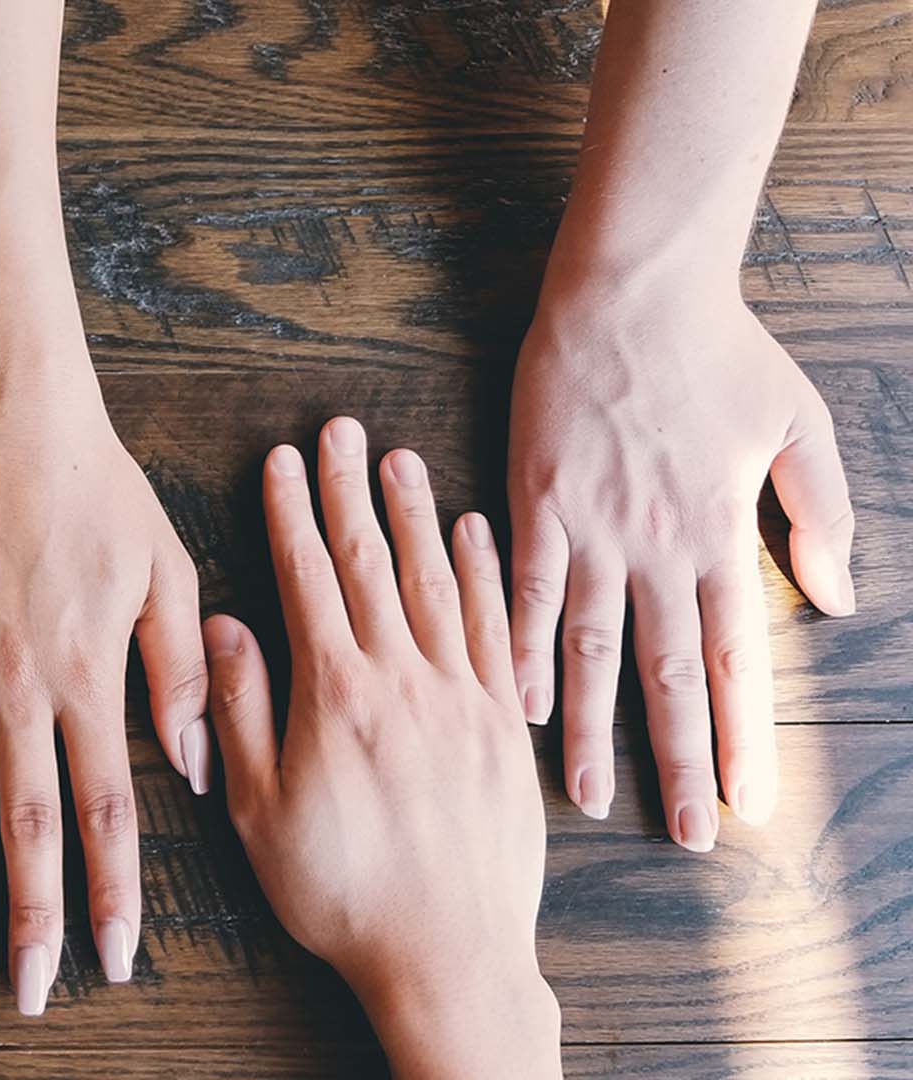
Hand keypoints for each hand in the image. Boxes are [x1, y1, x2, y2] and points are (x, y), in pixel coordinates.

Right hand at [0, 352, 207, 1013]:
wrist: (11, 413)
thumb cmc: (99, 486)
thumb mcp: (167, 569)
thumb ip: (179, 671)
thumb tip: (196, 765)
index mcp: (90, 673)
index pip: (108, 807)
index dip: (113, 890)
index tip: (115, 957)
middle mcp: (20, 682)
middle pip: (28, 818)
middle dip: (34, 911)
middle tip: (32, 987)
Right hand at [205, 418, 557, 1079]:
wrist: (449, 956)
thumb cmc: (342, 894)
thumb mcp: (260, 811)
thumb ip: (239, 711)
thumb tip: (220, 627)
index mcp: (336, 695)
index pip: (309, 580)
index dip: (291, 514)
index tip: (283, 460)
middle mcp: (404, 680)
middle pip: (373, 564)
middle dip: (350, 491)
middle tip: (341, 429)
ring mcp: (463, 699)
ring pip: (437, 583)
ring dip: (416, 516)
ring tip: (400, 459)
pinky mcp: (504, 727)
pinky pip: (496, 629)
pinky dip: (484, 574)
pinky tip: (474, 534)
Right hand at [507, 278, 853, 846]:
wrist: (631, 290)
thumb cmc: (720, 350)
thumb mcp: (800, 424)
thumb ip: (820, 515)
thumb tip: (839, 600)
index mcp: (721, 534)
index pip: (735, 657)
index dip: (743, 736)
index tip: (751, 803)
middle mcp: (657, 546)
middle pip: (666, 674)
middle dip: (679, 761)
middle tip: (685, 835)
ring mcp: (590, 528)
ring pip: (592, 649)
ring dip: (589, 729)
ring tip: (585, 797)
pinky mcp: (536, 502)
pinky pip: (526, 591)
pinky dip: (521, 650)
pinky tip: (516, 703)